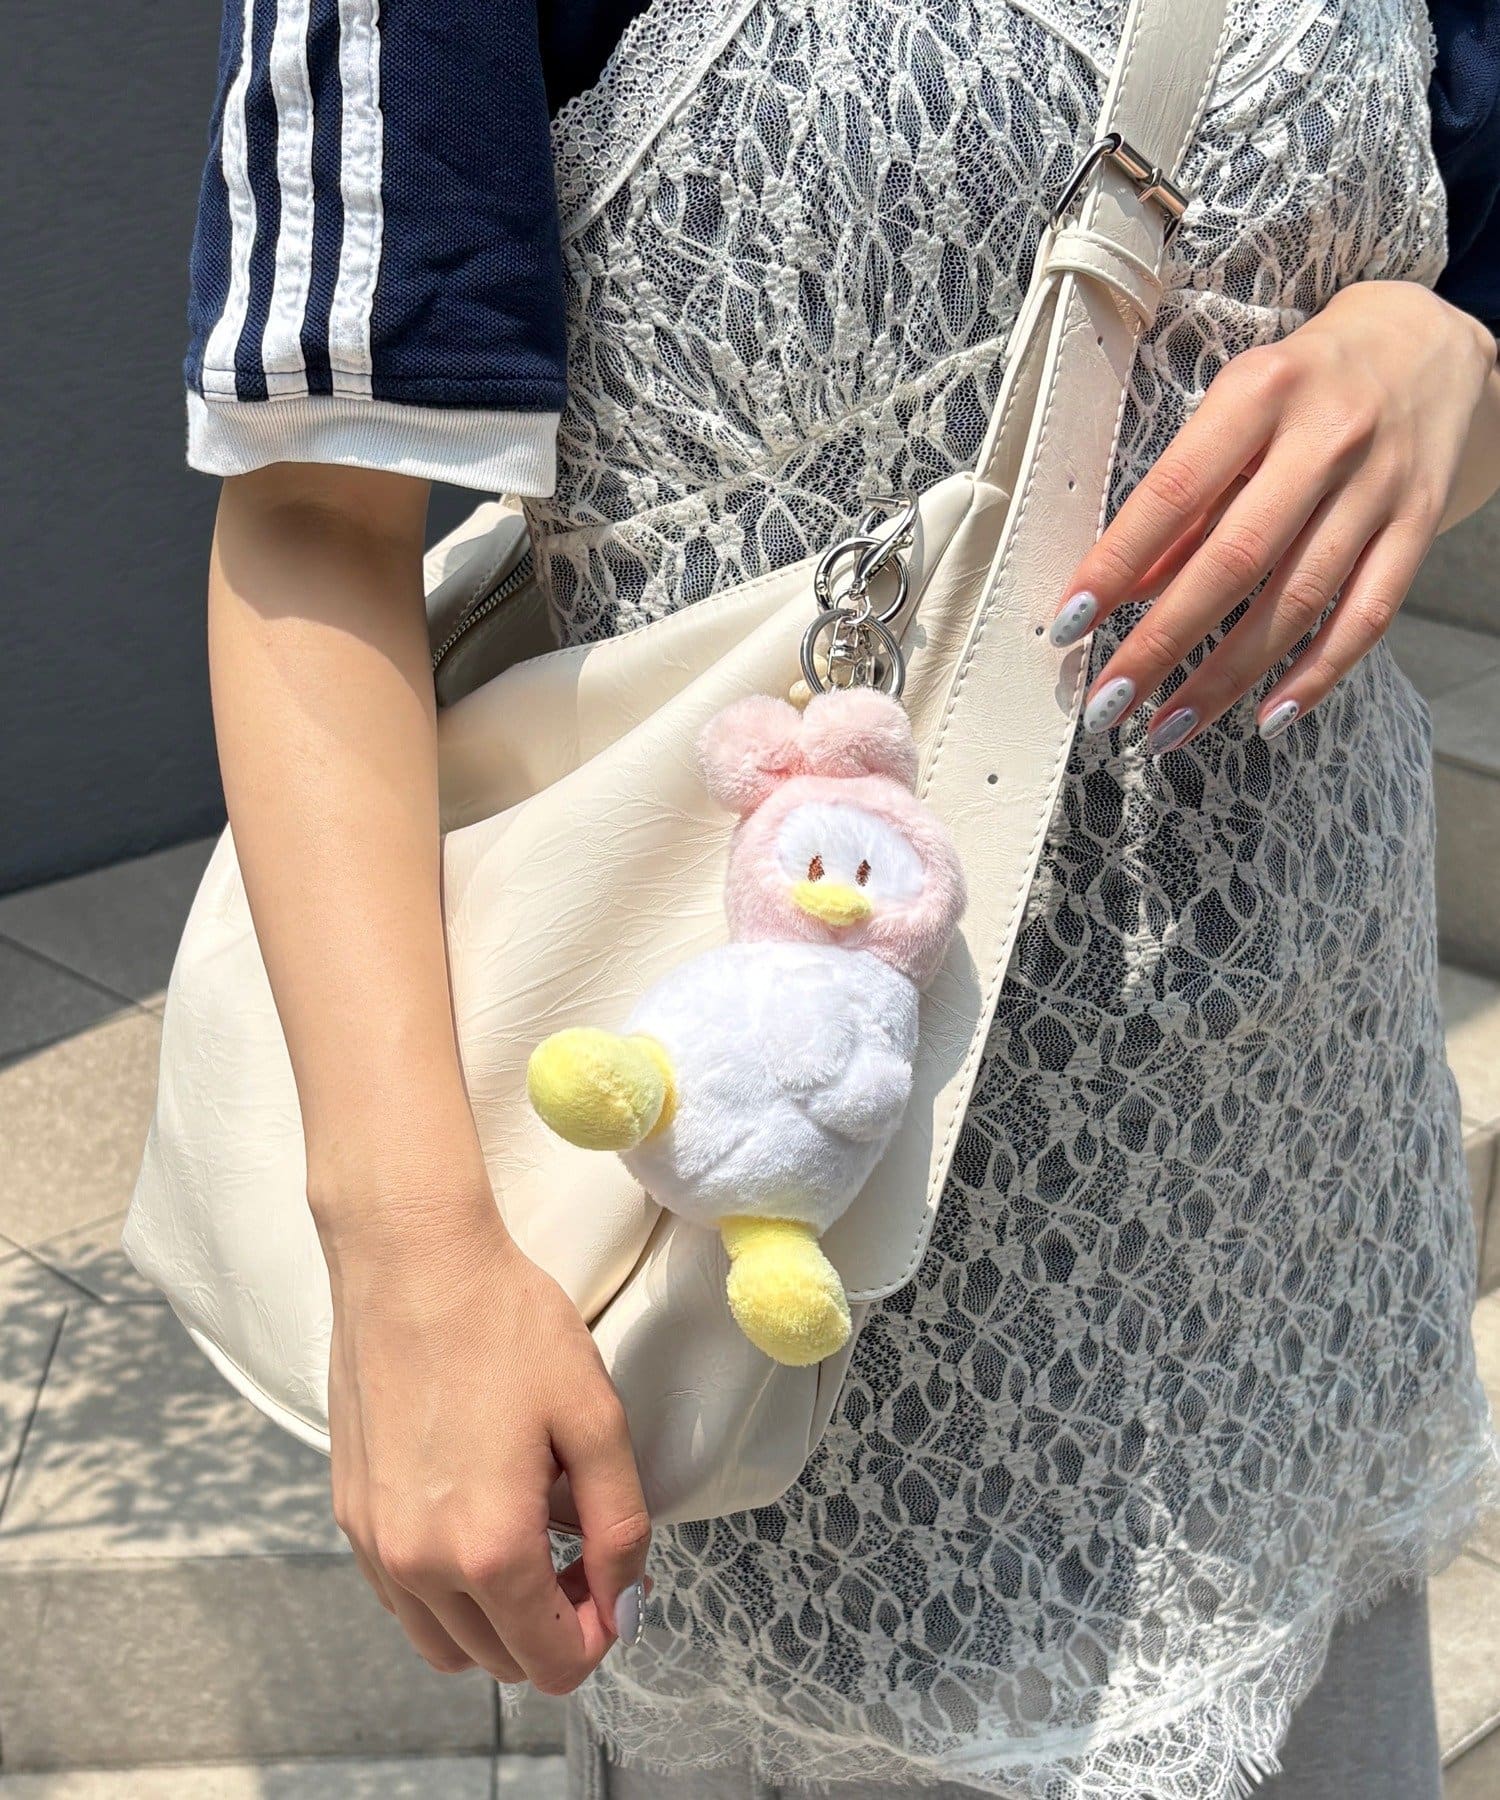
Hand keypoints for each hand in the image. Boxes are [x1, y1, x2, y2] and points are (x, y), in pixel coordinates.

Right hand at [316, 1184, 650, 1692]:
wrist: (412, 1262)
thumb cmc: (507, 1326)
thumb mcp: (595, 1420)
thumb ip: (619, 1526)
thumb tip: (623, 1602)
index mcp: (488, 1549)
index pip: (550, 1662)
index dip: (601, 1636)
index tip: (619, 1587)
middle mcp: (418, 1564)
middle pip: (498, 1662)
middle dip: (554, 1629)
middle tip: (586, 1558)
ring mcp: (373, 1542)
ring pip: (443, 1642)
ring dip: (496, 1621)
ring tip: (534, 1543)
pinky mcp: (350, 1512)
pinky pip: (402, 1597)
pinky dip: (446, 1591)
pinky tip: (477, 1520)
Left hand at [1048, 280, 1498, 750]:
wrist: (1430, 347)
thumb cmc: (1303, 385)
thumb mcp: (1235, 412)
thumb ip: (1185, 501)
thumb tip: (1123, 592)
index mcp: (1262, 391)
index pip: (1174, 492)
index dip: (1117, 563)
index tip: (1068, 624)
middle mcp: (1326, 438)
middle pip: (1235, 560)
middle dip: (1162, 643)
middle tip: (1108, 705)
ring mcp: (1379, 487)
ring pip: (1297, 602)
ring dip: (1225, 679)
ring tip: (1166, 730)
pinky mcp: (1419, 526)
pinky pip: (1369, 616)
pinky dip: (1317, 675)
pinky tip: (1267, 718)